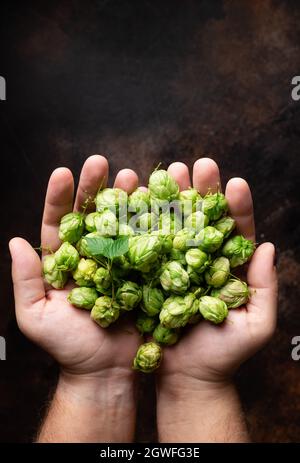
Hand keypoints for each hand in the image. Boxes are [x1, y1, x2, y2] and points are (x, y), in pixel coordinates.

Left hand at [9, 155, 140, 380]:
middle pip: (91, 215)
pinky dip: (150, 224)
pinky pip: (146, 245)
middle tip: (101, 162)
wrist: (106, 372)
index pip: (59, 223)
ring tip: (132, 176)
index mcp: (64, 262)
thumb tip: (14, 242)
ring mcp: (119, 263)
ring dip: (124, 198)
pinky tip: (155, 204)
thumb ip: (26, 280)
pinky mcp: (142, 273)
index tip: (63, 172)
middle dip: (95, 188)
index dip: (60, 197)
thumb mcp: (36, 316)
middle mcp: (92, 256)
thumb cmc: (68, 348)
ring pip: (120, 224)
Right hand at [158, 158, 277, 385]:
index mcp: (228, 268)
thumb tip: (267, 246)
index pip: (235, 232)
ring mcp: (173, 266)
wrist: (186, 379)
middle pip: (202, 220)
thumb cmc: (224, 356)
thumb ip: (264, 289)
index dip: (236, 207)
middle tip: (199, 166)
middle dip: (202, 192)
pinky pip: (146, 247)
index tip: (234, 183)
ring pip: (173, 227)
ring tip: (168, 172)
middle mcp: (200, 261)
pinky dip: (143, 224)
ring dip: (171, 199)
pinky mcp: (149, 276)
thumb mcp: (255, 326)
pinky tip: (139, 201)